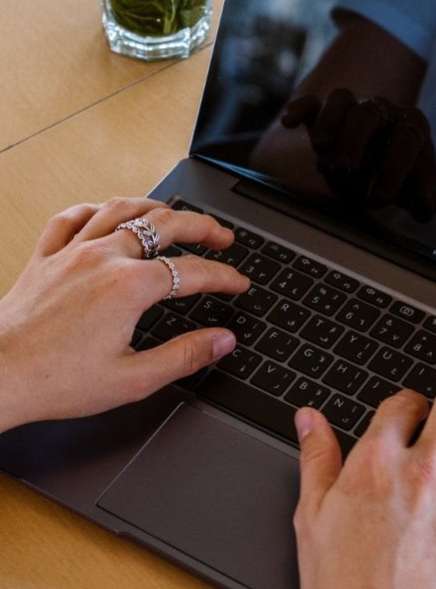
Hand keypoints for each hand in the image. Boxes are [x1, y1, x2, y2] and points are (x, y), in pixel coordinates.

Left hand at [0, 197, 248, 431]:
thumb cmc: (55, 380)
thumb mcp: (133, 379)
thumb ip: (184, 356)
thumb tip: (222, 340)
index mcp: (128, 288)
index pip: (193, 271)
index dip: (224, 276)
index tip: (237, 283)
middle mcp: (103, 258)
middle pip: (164, 224)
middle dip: (202, 226)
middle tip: (222, 235)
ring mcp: (72, 252)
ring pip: (121, 209)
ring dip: (155, 208)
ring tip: (175, 215)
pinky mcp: (45, 257)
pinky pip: (72, 217)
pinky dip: (96, 210)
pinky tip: (108, 214)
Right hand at [281, 88, 435, 221]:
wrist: (379, 171)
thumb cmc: (403, 179)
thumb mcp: (420, 192)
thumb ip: (428, 198)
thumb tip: (425, 206)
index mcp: (411, 127)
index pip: (406, 138)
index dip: (394, 167)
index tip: (380, 196)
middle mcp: (382, 111)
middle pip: (368, 113)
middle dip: (355, 140)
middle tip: (346, 168)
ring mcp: (353, 110)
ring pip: (340, 99)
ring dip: (329, 122)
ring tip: (321, 149)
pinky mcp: (324, 114)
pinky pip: (311, 102)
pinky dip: (299, 108)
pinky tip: (289, 122)